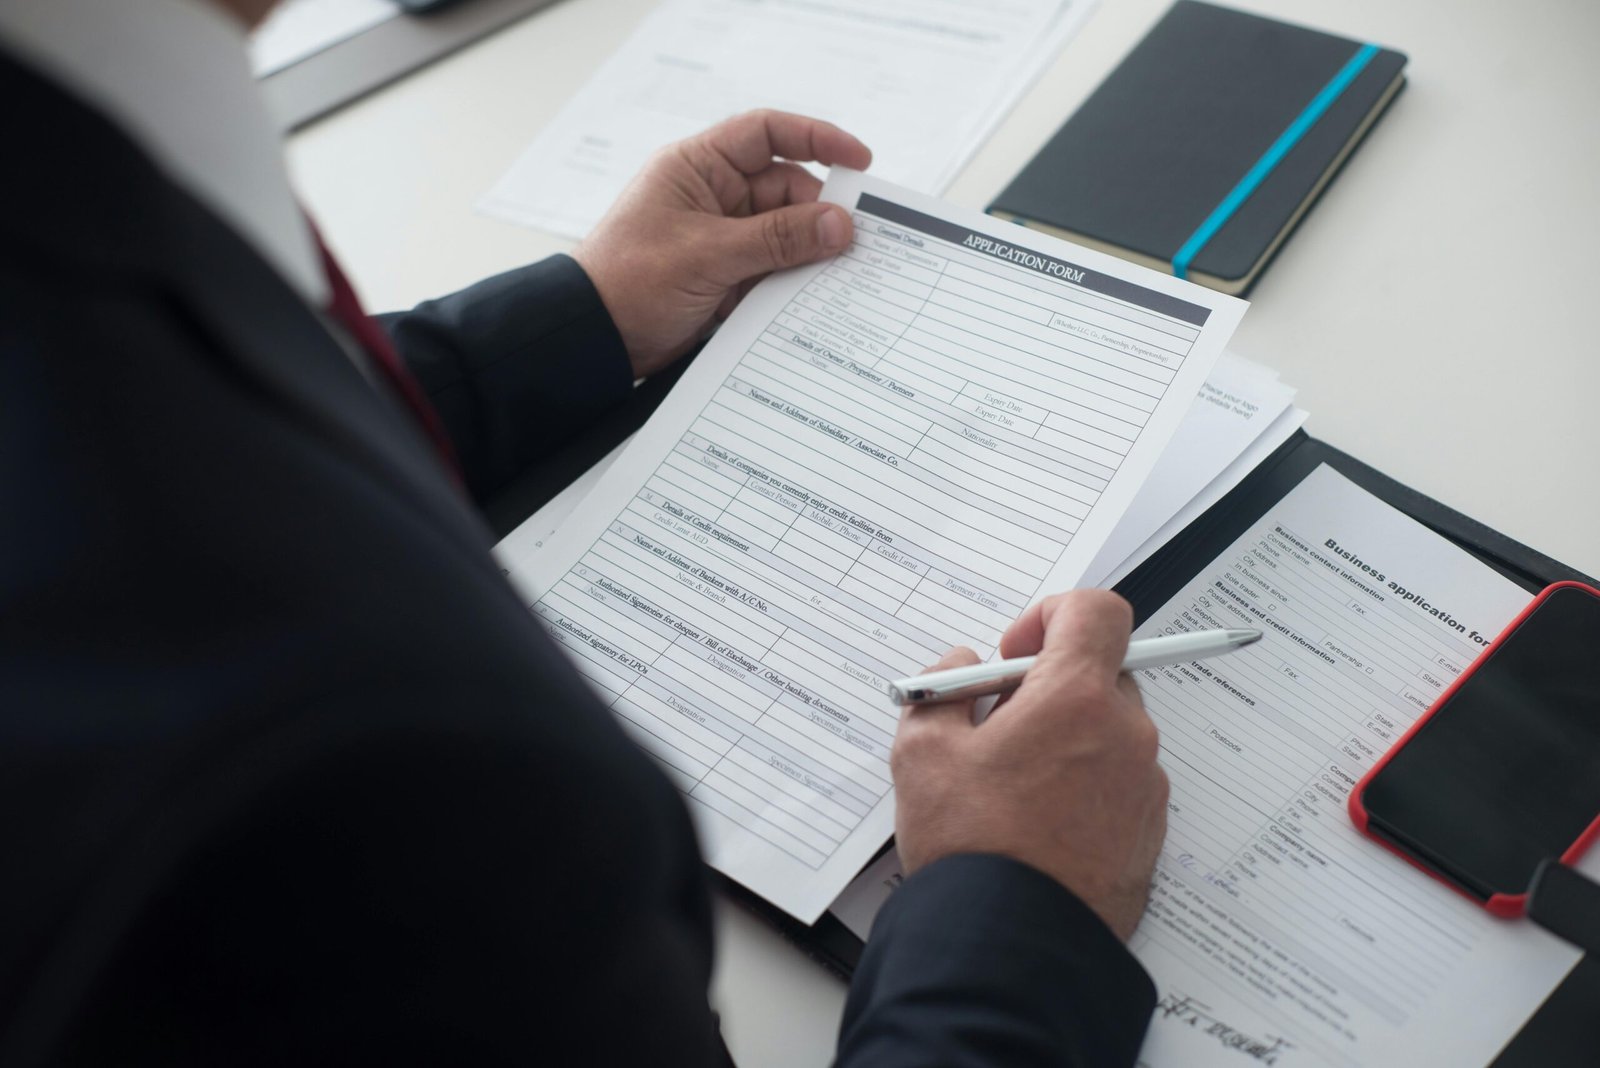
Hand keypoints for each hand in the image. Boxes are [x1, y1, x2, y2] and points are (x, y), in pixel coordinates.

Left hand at [572, 110, 870, 378]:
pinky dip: (795, 283)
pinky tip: (818, 298)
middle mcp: (713, 197)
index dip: (816, 139)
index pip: (766, 134)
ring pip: (786, 235)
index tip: (859, 161)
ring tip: (843, 273)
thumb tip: (839, 225)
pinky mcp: (727, 278)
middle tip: (853, 242)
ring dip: (810, 253)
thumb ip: (777, 239)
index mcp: (698, 167)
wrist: (593, 340)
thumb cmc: (629, 282)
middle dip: (819, 214)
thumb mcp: (708, 255)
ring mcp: (722, 239)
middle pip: (786, 191)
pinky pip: (774, 271)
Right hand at [890, 590, 1169, 939]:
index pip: (1095, 611)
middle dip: (1049, 688)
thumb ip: (940, 688)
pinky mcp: (1149, 834)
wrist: (1012, 948)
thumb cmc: (972, 848)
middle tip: (997, 727)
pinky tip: (1034, 824)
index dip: (1050, 616)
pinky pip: (1117, 783)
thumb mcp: (921, 751)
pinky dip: (1082, 786)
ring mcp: (1144, 787)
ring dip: (1066, 739)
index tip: (1014, 655)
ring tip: (1009, 787)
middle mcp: (1126, 735)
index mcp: (1077, 698)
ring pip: (1108, 732)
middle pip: (1100, 674)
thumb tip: (961, 669)